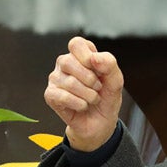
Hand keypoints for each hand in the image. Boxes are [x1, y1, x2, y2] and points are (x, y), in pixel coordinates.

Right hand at [44, 37, 123, 151]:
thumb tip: (94, 58)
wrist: (101, 123)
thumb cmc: (106, 98)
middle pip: (68, 61)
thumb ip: (110, 65)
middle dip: (90, 79)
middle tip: (97, 88)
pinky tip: (83, 106)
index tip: (98, 69)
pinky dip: (79, 104)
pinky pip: (62, 97)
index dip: (87, 56)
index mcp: (81, 55)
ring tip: (93, 99)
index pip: (76, 44)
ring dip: (89, 95)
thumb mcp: (116, 81)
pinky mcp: (50, 95)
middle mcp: (65, 64)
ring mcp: (55, 79)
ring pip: (69, 82)